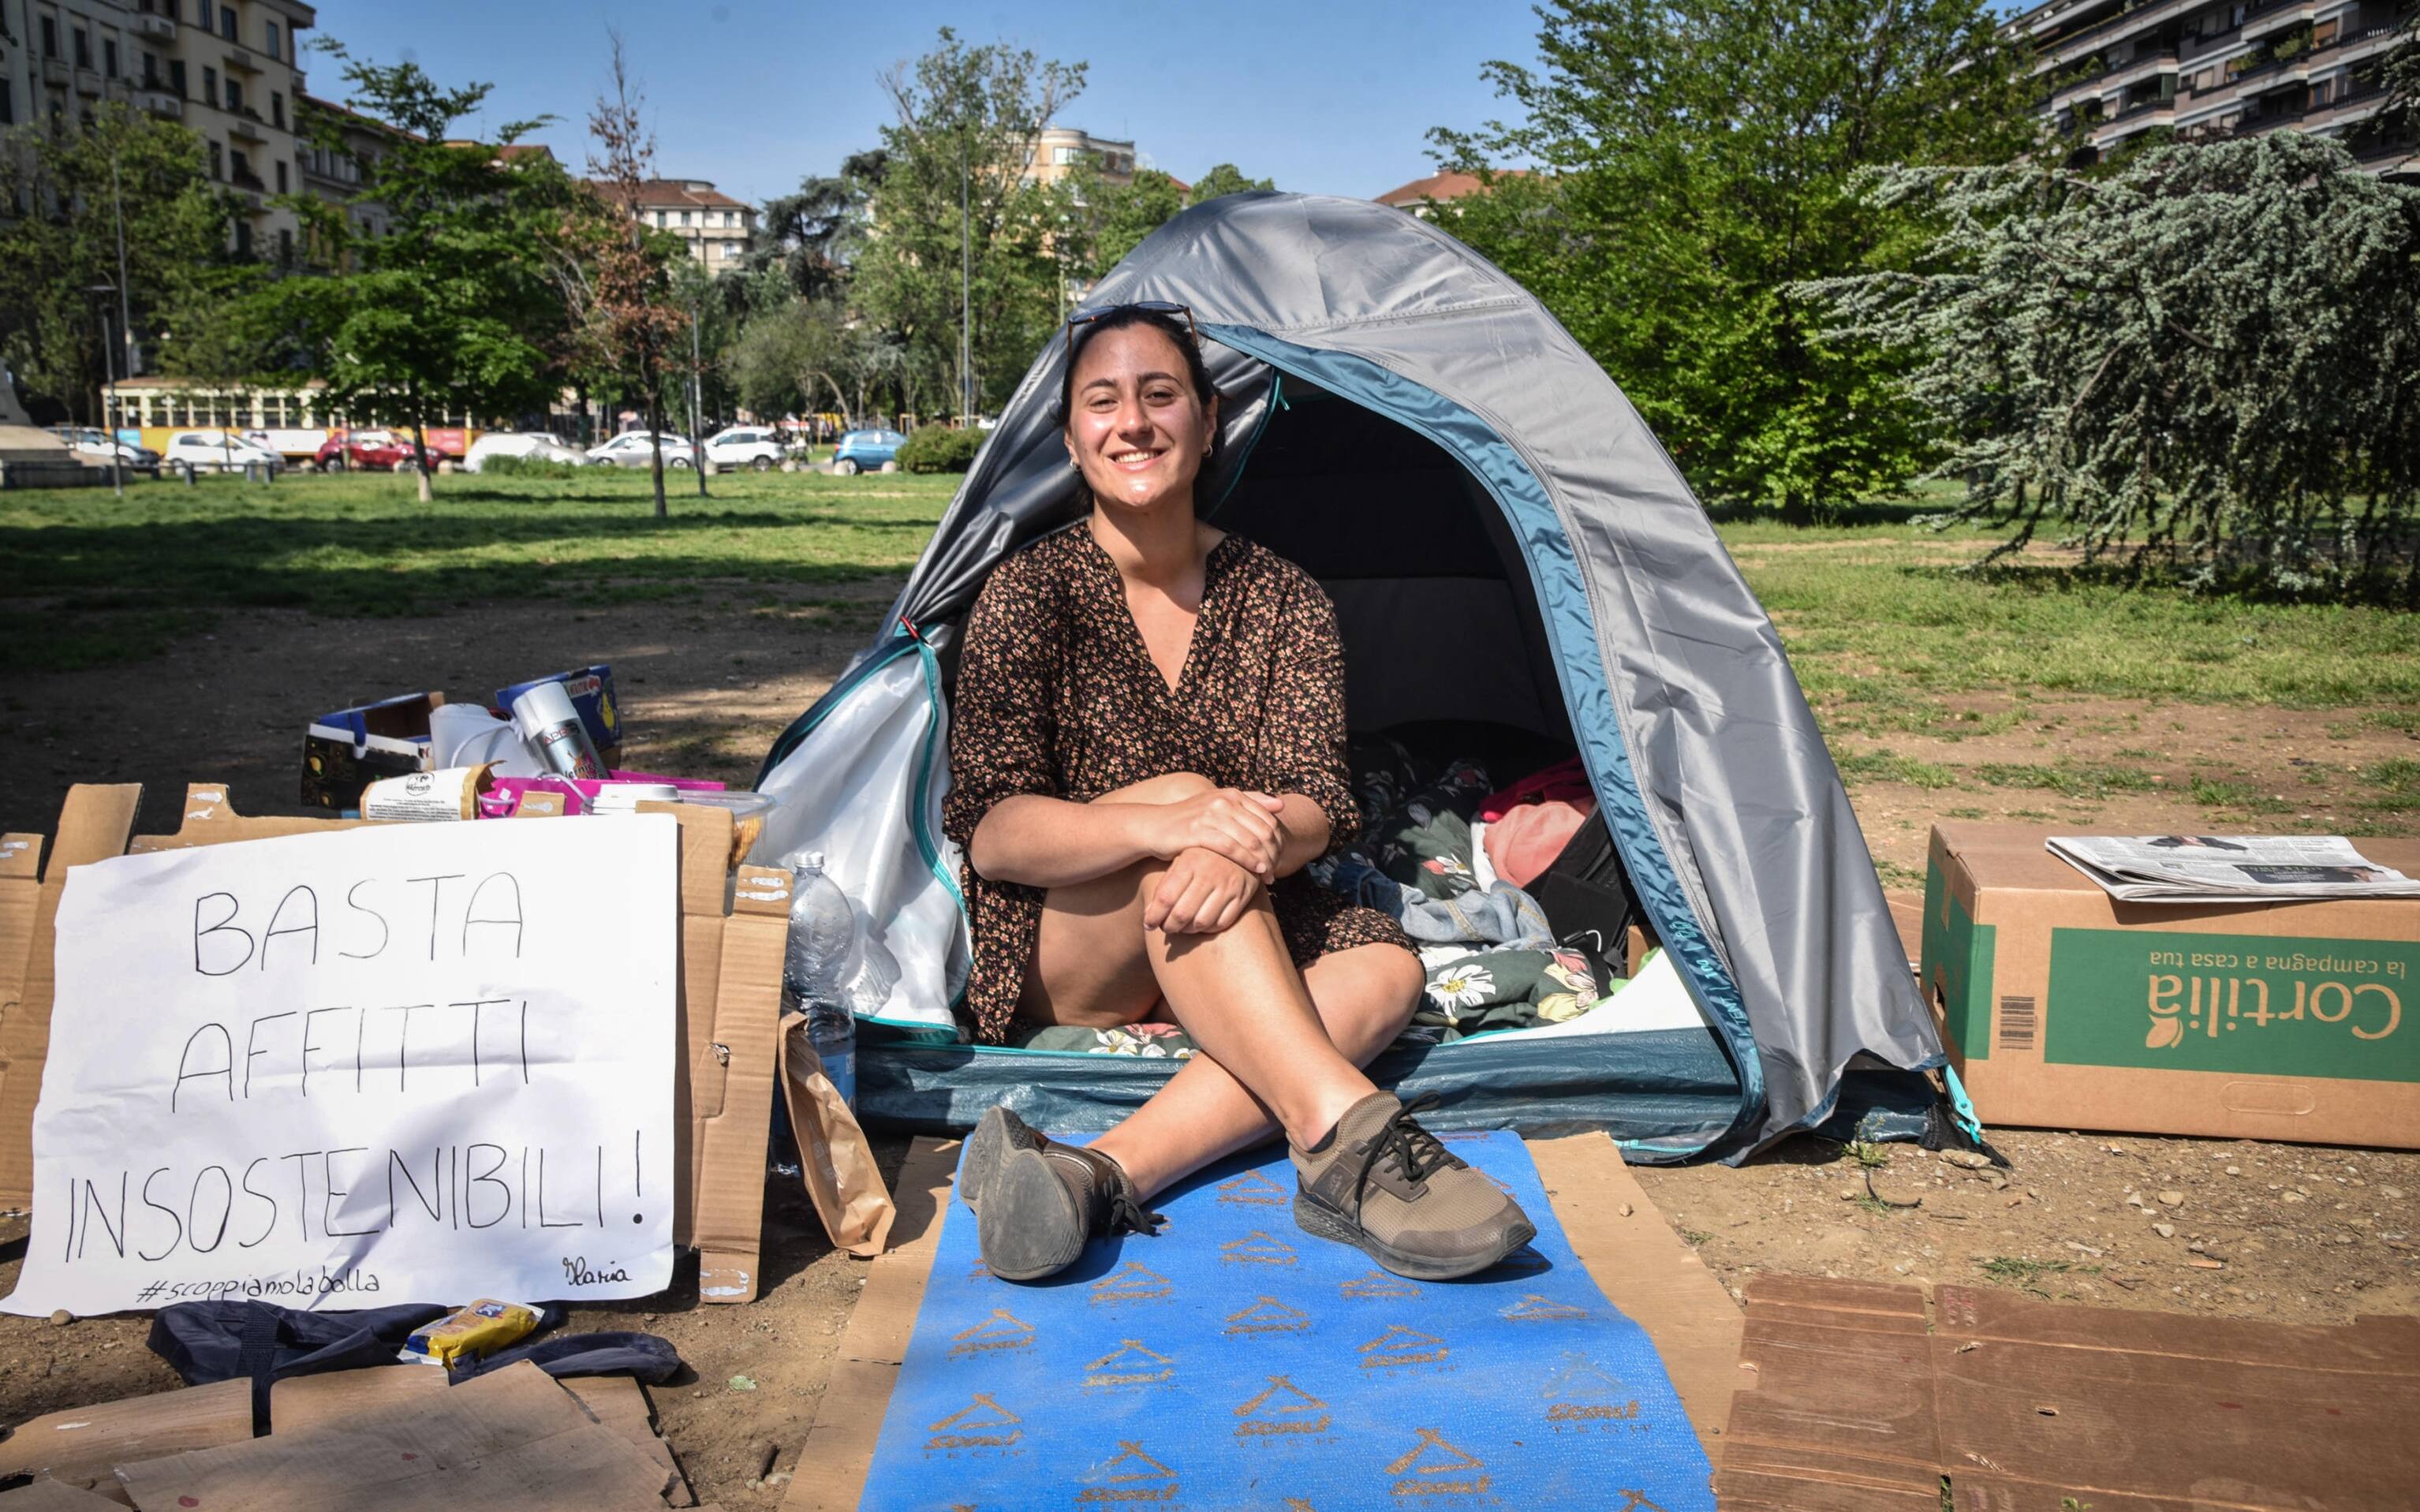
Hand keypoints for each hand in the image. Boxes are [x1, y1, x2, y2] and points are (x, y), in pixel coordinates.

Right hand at [1143, 787, 1285, 881]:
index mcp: (1232, 794)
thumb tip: (1280, 804)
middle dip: (1274, 852)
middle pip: (1262, 830)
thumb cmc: (1190, 820)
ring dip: (1264, 860)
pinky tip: (1257, 871)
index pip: (1268, 817)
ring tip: (1270, 874)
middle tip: (1278, 869)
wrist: (1154, 827)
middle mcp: (1224, 801)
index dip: (1279, 839)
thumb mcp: (1219, 805)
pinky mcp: (1199, 831)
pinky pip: (1232, 848)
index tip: (1281, 856)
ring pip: (1250, 840)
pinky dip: (1248, 861)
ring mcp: (1211, 815)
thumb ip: (1249, 802)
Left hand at [1144, 848, 1260, 935]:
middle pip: (1182, 913)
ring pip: (1201, 922)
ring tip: (1181, 927)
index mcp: (1190, 862)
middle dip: (1169, 927)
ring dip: (1187, 930)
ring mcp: (1228, 885)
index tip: (1148, 924)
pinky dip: (1207, 929)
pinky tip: (1200, 924)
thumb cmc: (1202, 857)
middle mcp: (1210, 873)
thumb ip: (1165, 886)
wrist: (1240, 847)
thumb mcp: (1182, 862)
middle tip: (1165, 928)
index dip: (1153, 916)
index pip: (1166, 897)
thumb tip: (1149, 916)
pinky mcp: (1242, 896)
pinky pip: (1221, 923)